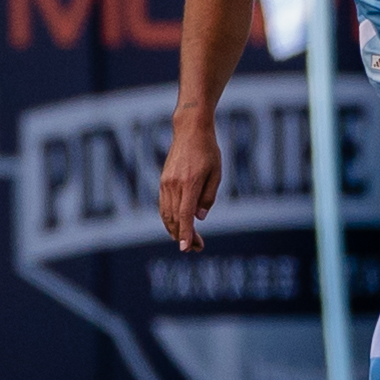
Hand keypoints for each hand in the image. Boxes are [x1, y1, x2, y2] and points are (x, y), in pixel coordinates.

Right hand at [159, 109, 222, 248]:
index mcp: (189, 183)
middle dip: (183, 236)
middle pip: (175, 218)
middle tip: (196, 248)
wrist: (190, 130)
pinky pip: (163, 206)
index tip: (186, 248)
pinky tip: (176, 226)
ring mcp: (166, 183)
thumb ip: (208, 197)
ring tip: (186, 241)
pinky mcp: (163, 181)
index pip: (185, 215)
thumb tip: (199, 218)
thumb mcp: (216, 173)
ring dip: (174, 230)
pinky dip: (168, 219)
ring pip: (166, 214)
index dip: (185, 234)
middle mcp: (174, 185)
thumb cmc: (208, 151)